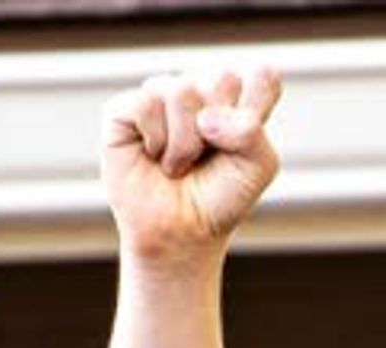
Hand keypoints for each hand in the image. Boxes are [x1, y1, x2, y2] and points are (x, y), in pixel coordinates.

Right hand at [101, 66, 282, 260]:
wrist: (182, 233)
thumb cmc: (220, 198)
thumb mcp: (257, 167)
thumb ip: (251, 131)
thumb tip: (204, 118)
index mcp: (236, 96)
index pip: (261, 76)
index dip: (255, 111)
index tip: (243, 146)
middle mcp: (198, 88)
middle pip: (223, 78)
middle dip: (220, 130)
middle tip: (208, 157)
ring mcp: (161, 94)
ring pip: (182, 91)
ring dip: (186, 143)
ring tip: (179, 164)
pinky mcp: (124, 109)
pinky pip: (146, 103)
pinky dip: (155, 140)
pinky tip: (153, 155)